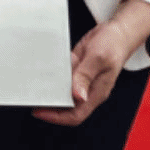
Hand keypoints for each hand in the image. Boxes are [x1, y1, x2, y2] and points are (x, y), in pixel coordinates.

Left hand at [32, 0, 149, 126]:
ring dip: (49, 91)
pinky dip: (52, 76)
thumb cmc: (113, 45)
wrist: (117, 32)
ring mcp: (81, 80)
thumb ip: (86, 76)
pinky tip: (42, 71)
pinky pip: (62, 77)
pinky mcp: (76, 70)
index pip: (75, 115)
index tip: (40, 111)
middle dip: (49, 106)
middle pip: (66, 107)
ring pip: (62, 92)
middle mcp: (87, 90)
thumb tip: (77, 96)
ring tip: (32, 87)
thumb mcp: (98, 58)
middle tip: (32, 99)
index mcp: (95, 93)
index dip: (57, 117)